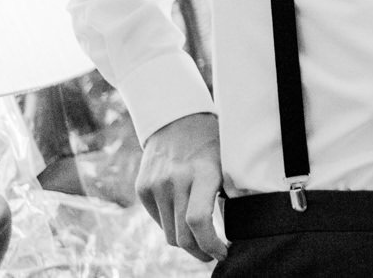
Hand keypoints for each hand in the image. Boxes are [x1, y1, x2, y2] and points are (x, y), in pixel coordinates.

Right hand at [135, 112, 227, 261]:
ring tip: (199, 239)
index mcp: (203, 173)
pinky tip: (182, 217)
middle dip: (199, 251)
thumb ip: (227, 193)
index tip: (222, 252)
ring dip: (185, 242)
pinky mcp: (142, 188)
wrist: (176, 117)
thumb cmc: (212, 141)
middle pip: (182, 235)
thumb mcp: (227, 162)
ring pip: (168, 233)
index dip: (210, 245)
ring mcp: (156, 184)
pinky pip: (158, 219)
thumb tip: (231, 229)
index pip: (199, 222)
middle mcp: (176, 180)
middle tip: (212, 254)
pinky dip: (170, 224)